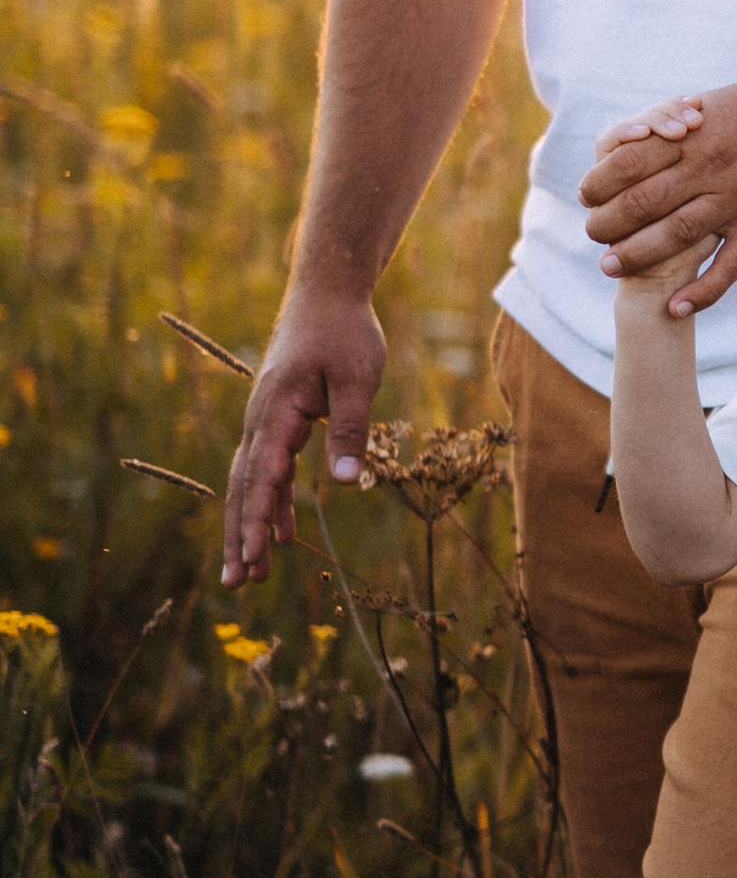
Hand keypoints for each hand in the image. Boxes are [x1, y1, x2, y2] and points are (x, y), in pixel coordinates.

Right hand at [223, 286, 386, 585]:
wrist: (326, 292)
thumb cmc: (345, 332)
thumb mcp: (358, 379)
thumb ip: (352, 429)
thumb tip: (347, 482)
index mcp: (277, 411)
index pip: (262, 476)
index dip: (256, 520)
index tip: (252, 557)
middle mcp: (260, 420)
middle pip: (243, 488)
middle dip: (240, 537)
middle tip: (237, 585)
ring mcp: (265, 420)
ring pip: (250, 483)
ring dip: (250, 526)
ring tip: (251, 574)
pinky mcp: (278, 419)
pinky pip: (269, 469)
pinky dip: (272, 501)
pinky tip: (280, 534)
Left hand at [581, 72, 736, 313]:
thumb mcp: (701, 107)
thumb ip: (663, 127)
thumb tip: (620, 149)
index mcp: (691, 136)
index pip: (629, 163)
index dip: (599, 183)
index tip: (587, 197)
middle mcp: (711, 167)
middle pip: (644, 201)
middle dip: (608, 223)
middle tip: (592, 235)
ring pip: (677, 233)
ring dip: (638, 254)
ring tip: (609, 266)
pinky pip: (730, 265)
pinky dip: (703, 290)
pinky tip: (676, 306)